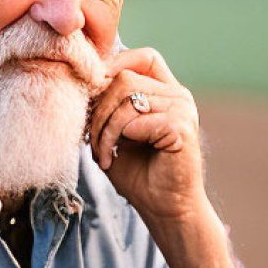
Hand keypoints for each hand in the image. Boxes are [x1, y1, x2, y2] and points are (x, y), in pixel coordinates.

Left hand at [88, 46, 205, 222]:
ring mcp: (183, 109)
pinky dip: (112, 139)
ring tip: (100, 153)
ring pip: (125, 96)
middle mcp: (179, 96)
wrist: (164, 209)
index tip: (91, 95)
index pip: (143, 58)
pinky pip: (132, 119)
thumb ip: (107, 106)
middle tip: (90, 140)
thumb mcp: (115, 133)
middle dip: (97, 109)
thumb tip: (84, 80)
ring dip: (102, 128)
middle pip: (124, 77)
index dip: (114, 66)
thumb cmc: (139, 174)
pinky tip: (110, 161)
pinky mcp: (180, 126)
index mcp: (167, 93)